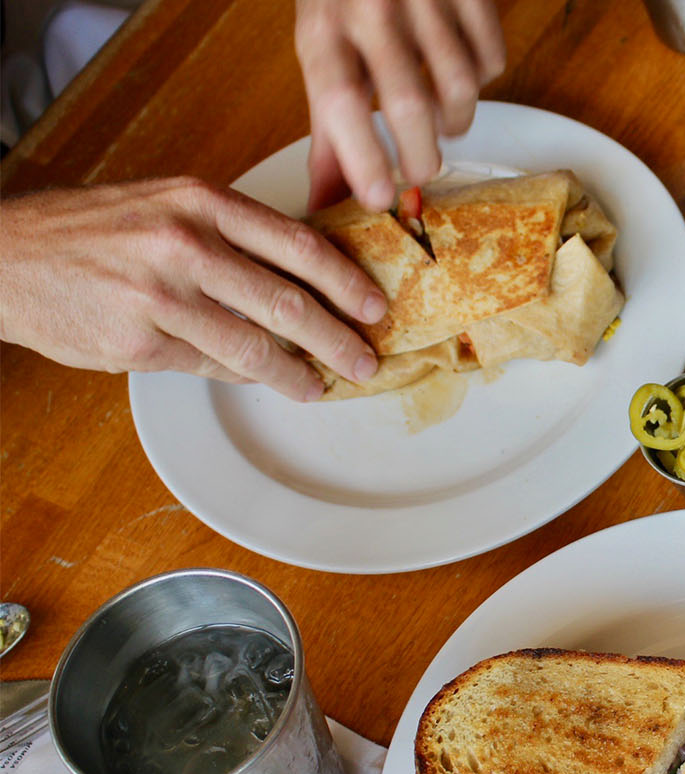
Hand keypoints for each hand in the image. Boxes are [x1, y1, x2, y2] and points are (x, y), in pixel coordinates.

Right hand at [0, 178, 385, 401]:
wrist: (8, 256)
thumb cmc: (96, 231)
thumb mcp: (168, 206)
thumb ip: (232, 233)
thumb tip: (308, 273)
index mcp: (201, 203)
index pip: (298, 246)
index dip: (346, 282)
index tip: (375, 306)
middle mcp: (184, 245)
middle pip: (287, 303)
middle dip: (338, 340)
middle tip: (364, 360)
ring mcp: (160, 297)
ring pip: (254, 346)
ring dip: (297, 373)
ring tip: (320, 386)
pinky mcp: (138, 343)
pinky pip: (212, 367)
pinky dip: (245, 377)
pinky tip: (265, 380)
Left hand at [294, 0, 506, 210]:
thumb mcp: (321, 49)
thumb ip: (328, 127)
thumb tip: (327, 201)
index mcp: (324, 27)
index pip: (341, 101)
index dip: (362, 157)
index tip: (379, 200)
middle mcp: (371, 6)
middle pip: (410, 104)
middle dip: (422, 156)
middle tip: (422, 171)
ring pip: (461, 87)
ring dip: (456, 121)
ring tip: (443, 122)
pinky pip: (491, 58)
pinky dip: (482, 79)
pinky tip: (461, 73)